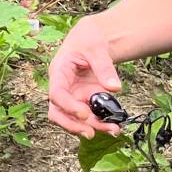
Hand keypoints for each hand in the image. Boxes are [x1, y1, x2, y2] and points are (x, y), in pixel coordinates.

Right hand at [48, 20, 123, 135]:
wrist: (93, 39)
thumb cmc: (88, 39)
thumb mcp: (96, 47)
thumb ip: (104, 67)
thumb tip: (114, 88)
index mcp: (59, 72)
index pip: (56, 94)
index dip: (67, 106)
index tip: (84, 114)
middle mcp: (63, 88)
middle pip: (59, 113)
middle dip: (73, 125)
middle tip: (91, 132)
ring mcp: (74, 96)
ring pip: (76, 119)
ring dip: (92, 127)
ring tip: (112, 129)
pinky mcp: (86, 100)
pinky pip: (91, 116)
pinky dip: (101, 123)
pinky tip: (114, 126)